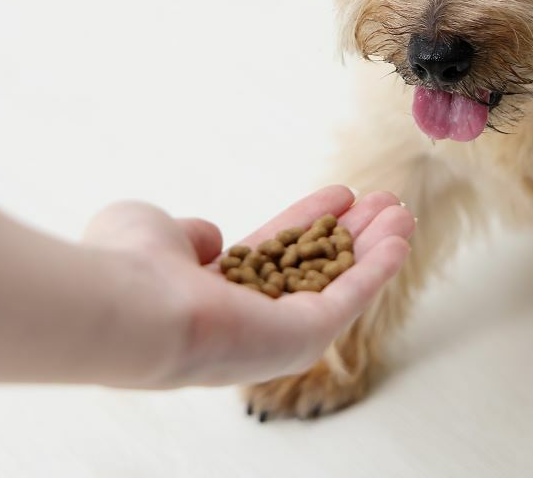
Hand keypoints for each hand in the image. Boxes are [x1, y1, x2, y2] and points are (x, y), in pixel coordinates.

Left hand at [83, 185, 413, 387]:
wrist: (130, 305)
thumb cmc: (129, 266)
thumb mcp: (153, 229)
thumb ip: (188, 232)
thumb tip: (210, 238)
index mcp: (218, 293)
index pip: (277, 251)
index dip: (311, 221)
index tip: (340, 195)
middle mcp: (252, 317)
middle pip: (317, 268)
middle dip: (353, 234)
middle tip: (384, 202)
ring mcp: (280, 332)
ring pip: (339, 282)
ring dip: (375, 248)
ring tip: (404, 213)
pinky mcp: (305, 337)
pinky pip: (350, 297)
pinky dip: (379, 267)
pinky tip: (400, 237)